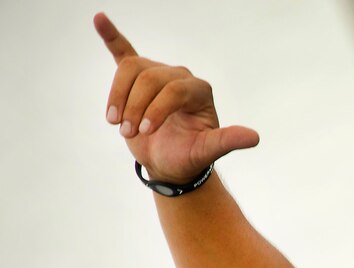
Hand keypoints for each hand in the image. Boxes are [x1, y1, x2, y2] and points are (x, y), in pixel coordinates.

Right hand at [94, 13, 258, 183]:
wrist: (170, 162)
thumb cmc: (188, 156)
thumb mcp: (207, 151)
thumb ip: (227, 142)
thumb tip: (253, 138)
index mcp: (200, 91)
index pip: (174, 90)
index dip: (155, 110)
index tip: (144, 132)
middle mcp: (180, 77)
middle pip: (150, 79)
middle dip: (134, 107)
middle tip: (127, 133)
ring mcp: (158, 75)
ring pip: (131, 70)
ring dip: (118, 96)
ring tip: (115, 122)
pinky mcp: (138, 78)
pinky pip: (124, 52)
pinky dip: (111, 37)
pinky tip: (99, 20)